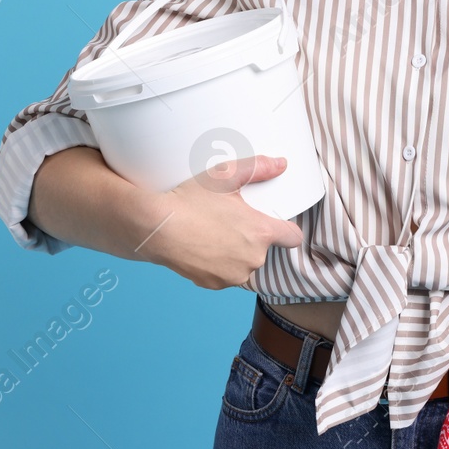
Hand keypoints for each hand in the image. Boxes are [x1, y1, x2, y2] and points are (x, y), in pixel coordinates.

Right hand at [128, 154, 304, 290]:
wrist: (155, 227)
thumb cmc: (190, 200)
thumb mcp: (225, 175)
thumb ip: (259, 167)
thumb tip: (282, 164)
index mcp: (260, 233)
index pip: (293, 238)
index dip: (286, 229)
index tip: (276, 223)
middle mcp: (252, 259)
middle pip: (264, 251)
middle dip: (253, 239)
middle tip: (231, 222)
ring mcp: (232, 275)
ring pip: (244, 265)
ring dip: (236, 255)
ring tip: (216, 235)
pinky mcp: (213, 285)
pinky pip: (225, 275)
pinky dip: (218, 266)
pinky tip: (204, 249)